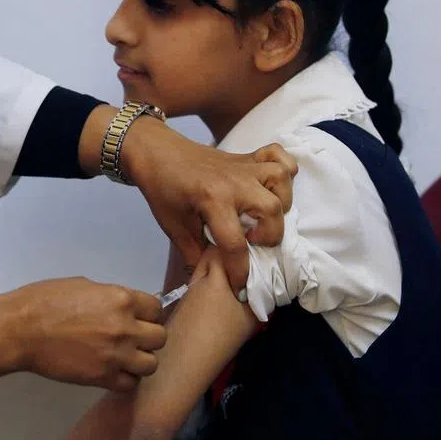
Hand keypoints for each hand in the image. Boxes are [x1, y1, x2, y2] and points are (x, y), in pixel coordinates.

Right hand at [8, 277, 165, 391]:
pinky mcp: (103, 378)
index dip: (148, 314)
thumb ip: (110, 298)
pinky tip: (112, 372)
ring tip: (124, 358)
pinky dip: (125, 379)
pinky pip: (130, 384)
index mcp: (121, 299)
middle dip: (148, 337)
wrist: (21, 330)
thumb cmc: (46, 300)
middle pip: (160, 338)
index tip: (137, 318)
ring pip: (151, 364)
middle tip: (131, 339)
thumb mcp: (84, 286)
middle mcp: (126, 327)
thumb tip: (123, 308)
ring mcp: (116, 355)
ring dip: (140, 361)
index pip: (156, 308)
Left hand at [120, 118, 296, 294]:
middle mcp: (234, 181)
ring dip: (280, 202)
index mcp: (212, 200)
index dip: (239, 271)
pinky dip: (284, 167)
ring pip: (280, 180)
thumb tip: (212, 279)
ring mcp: (243, 166)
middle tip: (251, 241)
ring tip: (263, 214)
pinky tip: (273, 185)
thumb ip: (194, 255)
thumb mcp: (173, 227)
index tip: (239, 286)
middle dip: (269, 235)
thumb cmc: (162, 190)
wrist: (156, 154)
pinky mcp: (246, 157)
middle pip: (271, 209)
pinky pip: (277, 154)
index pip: (235, 243)